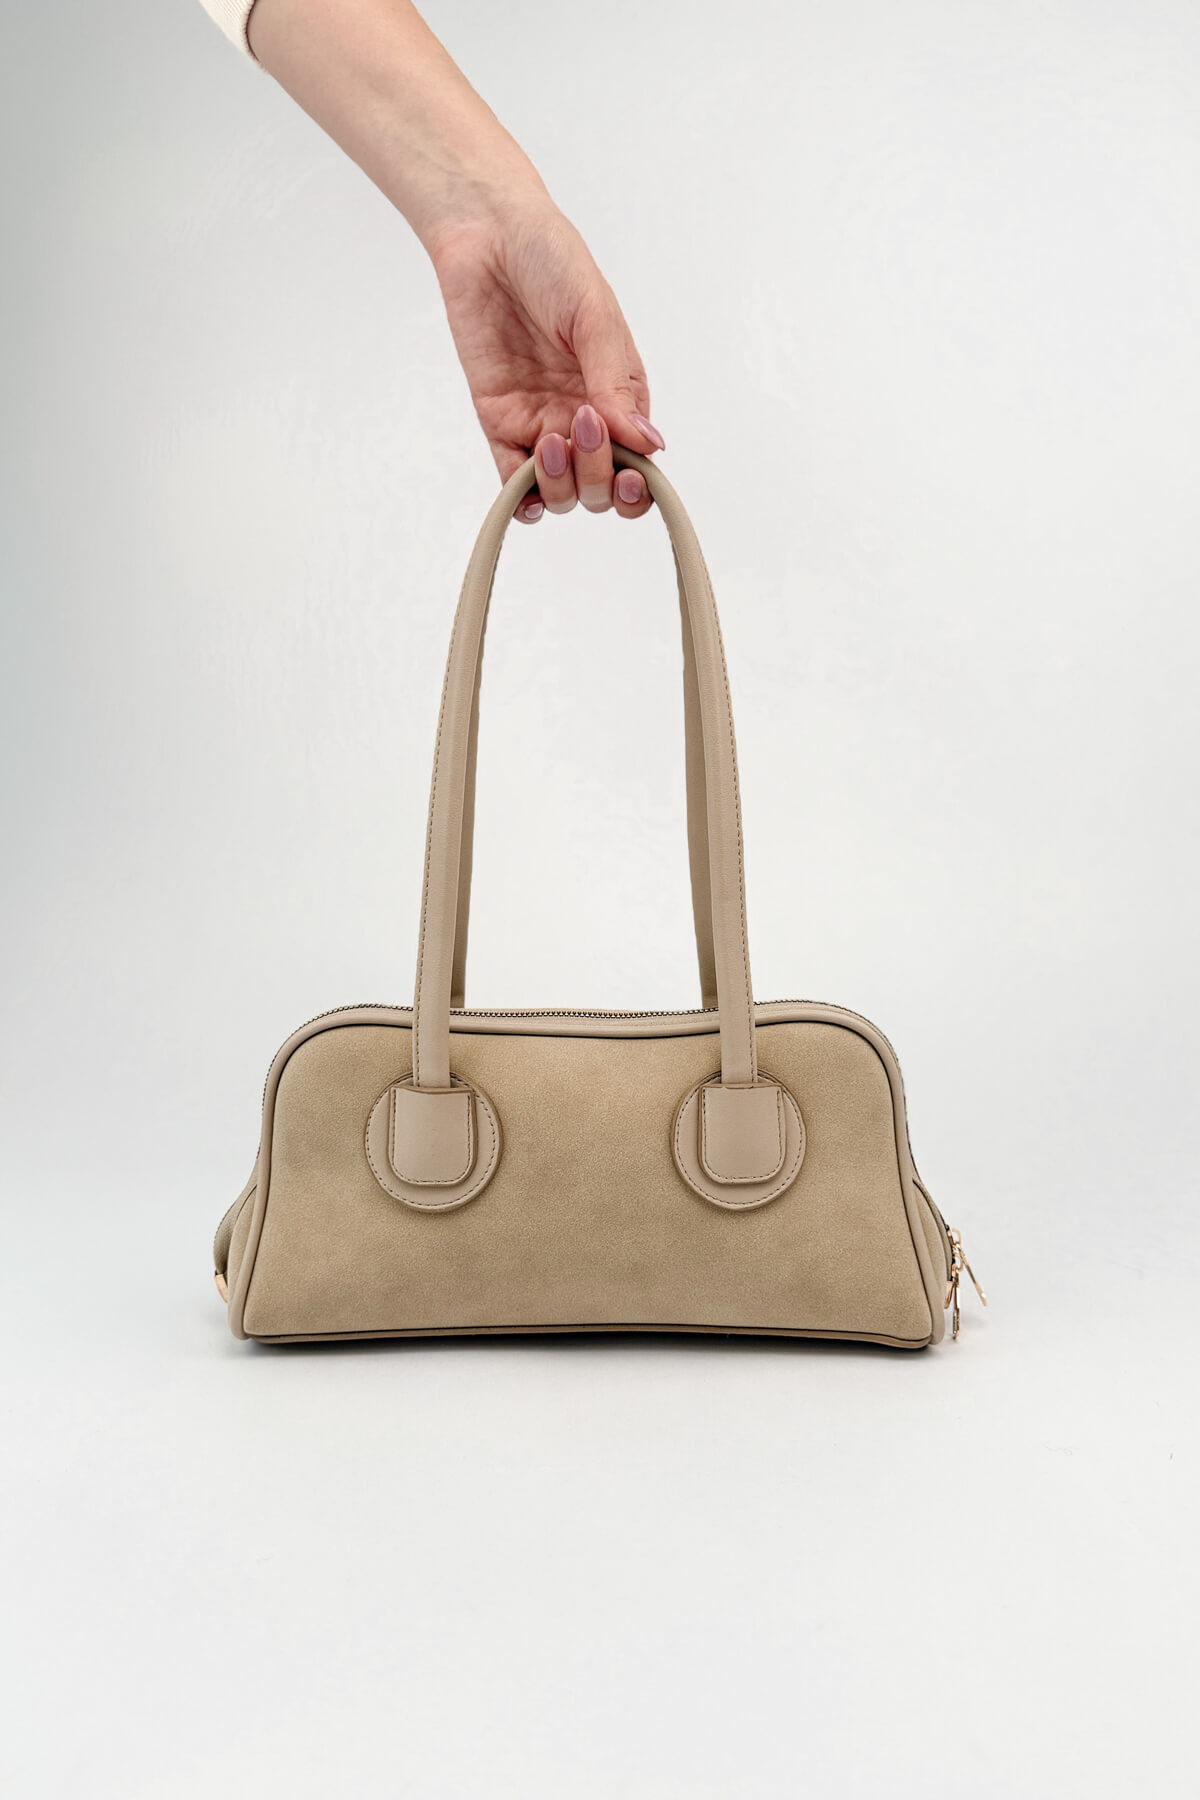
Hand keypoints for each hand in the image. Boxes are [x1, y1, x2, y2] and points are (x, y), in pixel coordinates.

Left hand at [429, 197, 664, 523]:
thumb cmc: (552, 261)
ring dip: (560, 484)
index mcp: (622, 396)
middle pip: (600, 488)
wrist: (487, 235)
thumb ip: (616, 384)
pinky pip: (512, 481)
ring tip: (549, 441)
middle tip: (583, 423)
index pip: (640, 466)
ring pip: (560, 493)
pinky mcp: (500, 422)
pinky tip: (526, 482)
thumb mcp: (595, 317)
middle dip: (597, 475)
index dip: (638, 487)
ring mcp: (542, 423)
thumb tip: (649, 445)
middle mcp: (585, 418)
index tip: (630, 471)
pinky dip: (521, 497)